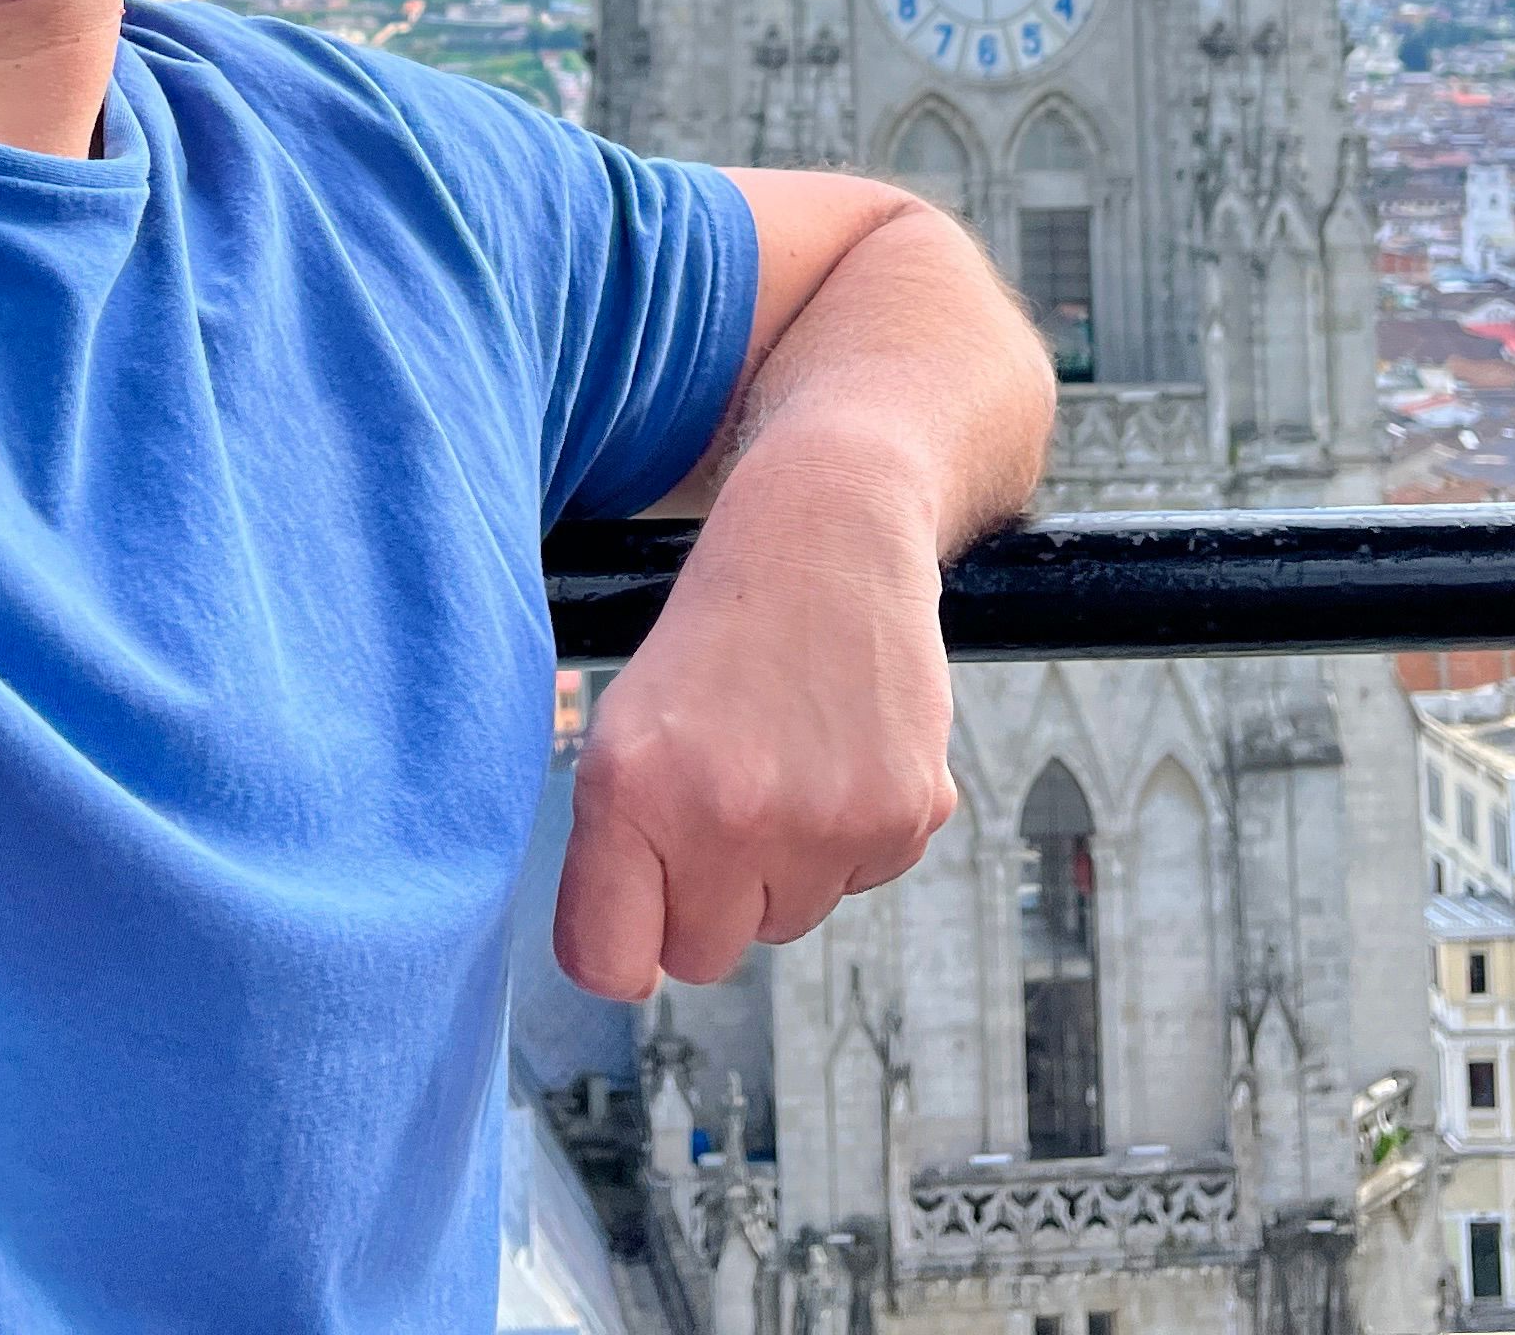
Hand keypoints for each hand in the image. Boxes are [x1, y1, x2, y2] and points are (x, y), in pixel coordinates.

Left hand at [551, 460, 960, 1000]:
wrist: (830, 537)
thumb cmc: (715, 639)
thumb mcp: (622, 730)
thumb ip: (611, 856)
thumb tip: (630, 978)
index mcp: (632, 790)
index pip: (611, 966)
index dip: (625, 944)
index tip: (639, 906)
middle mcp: (728, 815)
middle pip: (704, 956)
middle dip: (706, 896)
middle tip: (721, 794)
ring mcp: (824, 821)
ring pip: (787, 922)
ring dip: (782, 865)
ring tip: (783, 757)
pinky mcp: (904, 816)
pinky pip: (860, 882)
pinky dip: (850, 835)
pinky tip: (838, 752)